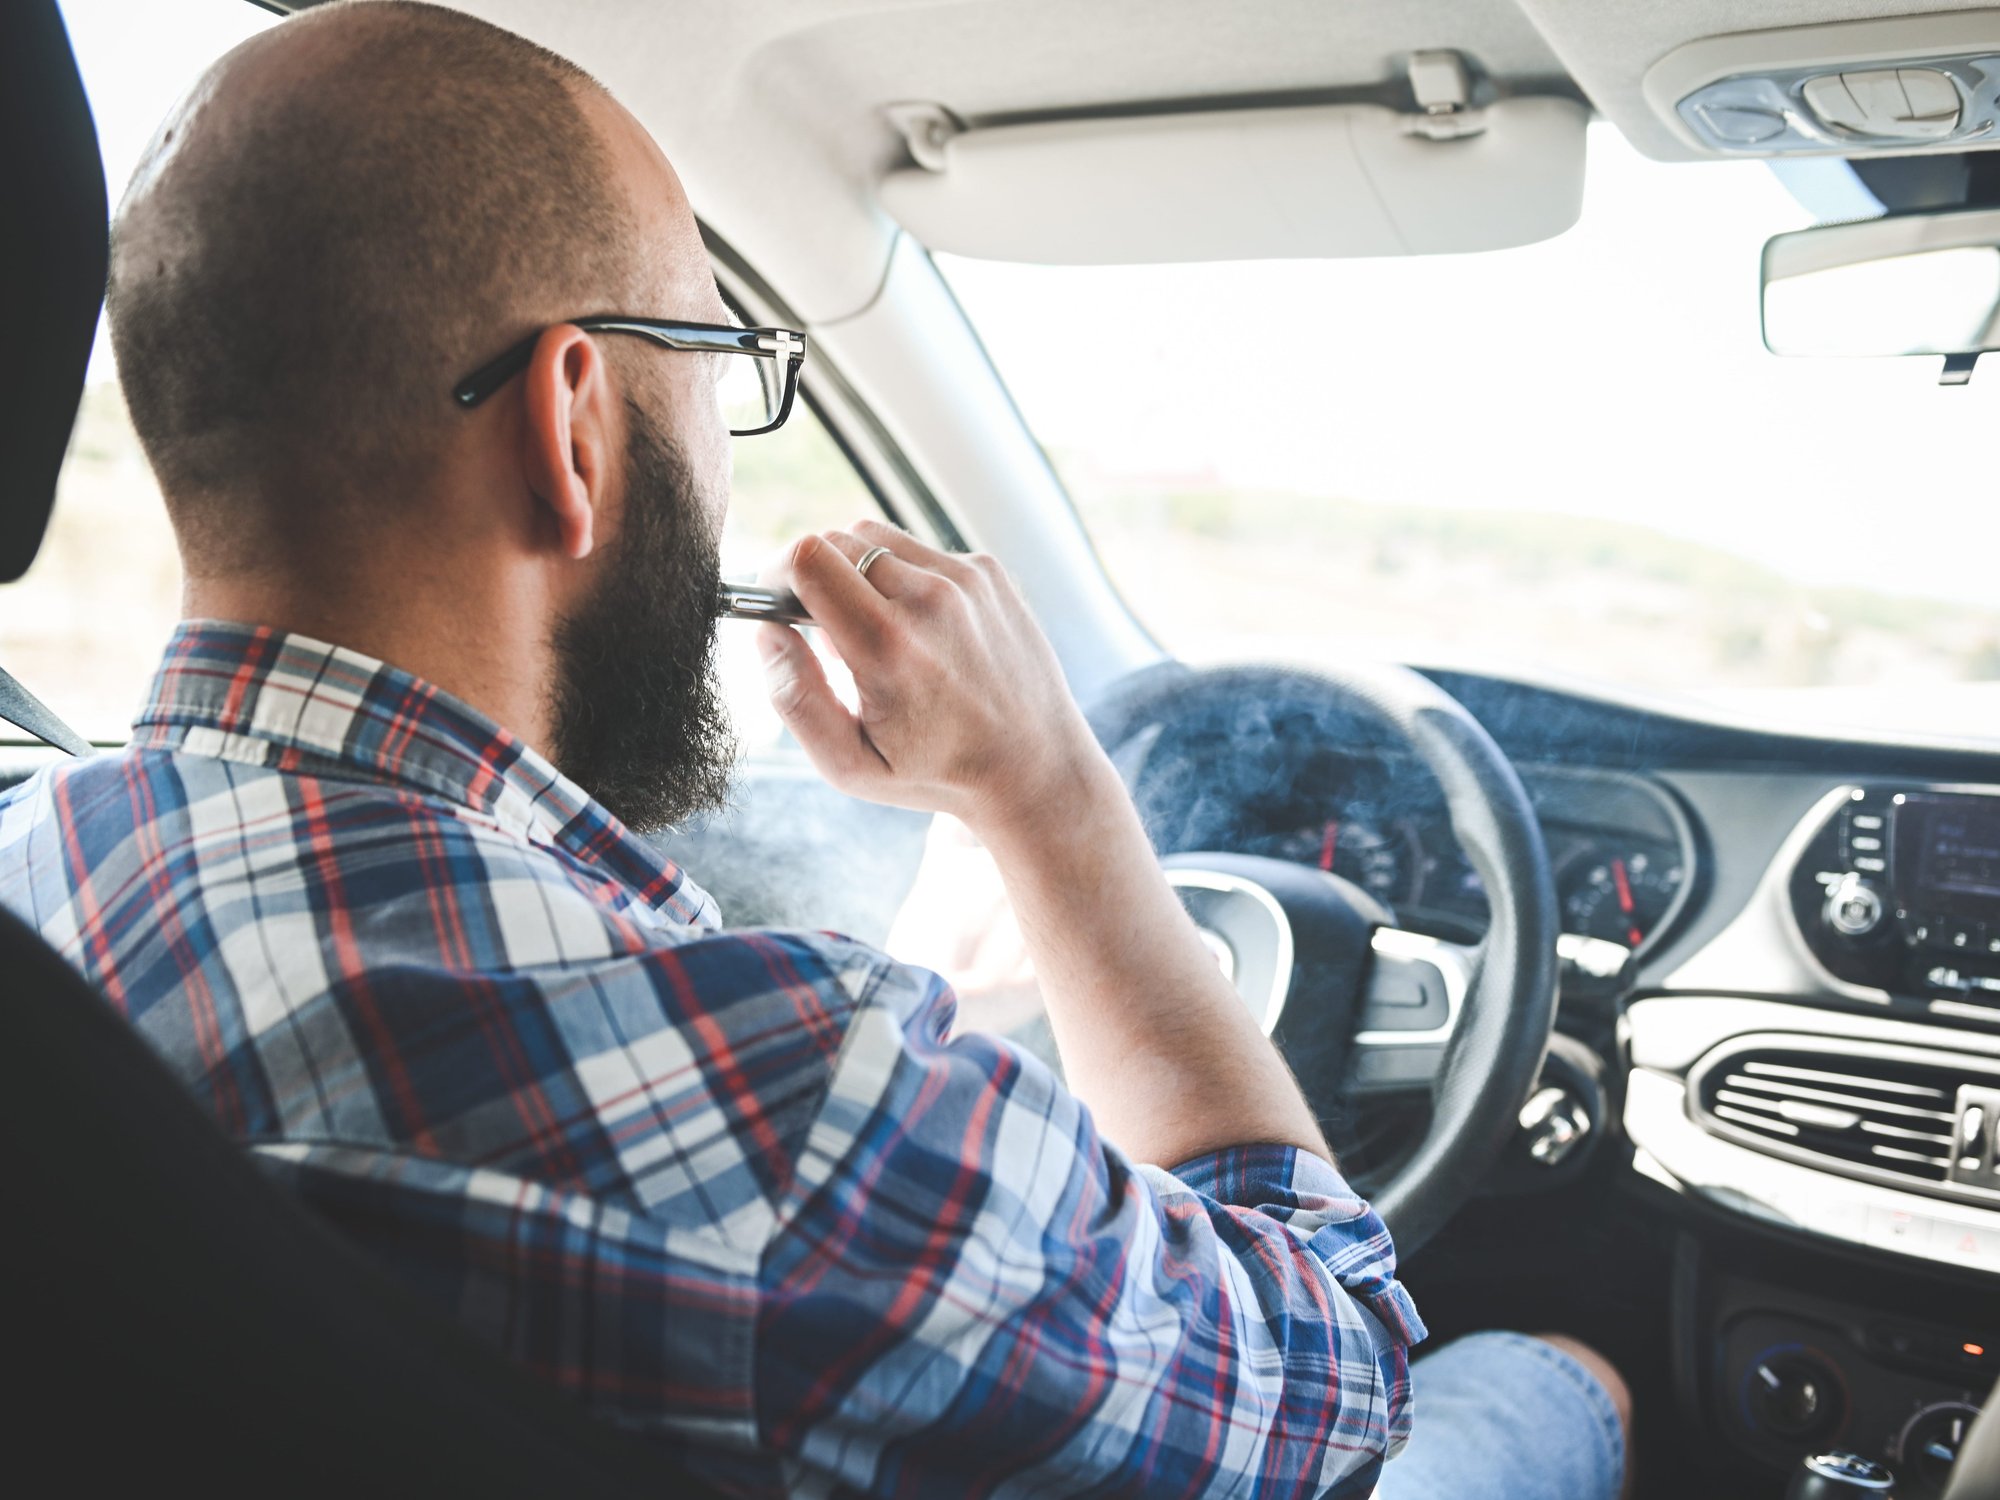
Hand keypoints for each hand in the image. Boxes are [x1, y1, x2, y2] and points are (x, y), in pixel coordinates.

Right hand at [755, 518, 1109, 835]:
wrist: (1034, 766)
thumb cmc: (936, 772)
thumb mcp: (850, 765)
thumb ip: (795, 698)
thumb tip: (767, 632)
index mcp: (889, 646)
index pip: (808, 558)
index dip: (776, 572)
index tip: (776, 603)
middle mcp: (931, 600)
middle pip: (836, 540)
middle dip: (813, 576)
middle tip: (821, 627)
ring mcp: (966, 580)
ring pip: (876, 538)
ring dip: (856, 572)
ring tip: (870, 629)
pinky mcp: (988, 571)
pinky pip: (919, 550)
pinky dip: (902, 577)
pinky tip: (916, 628)